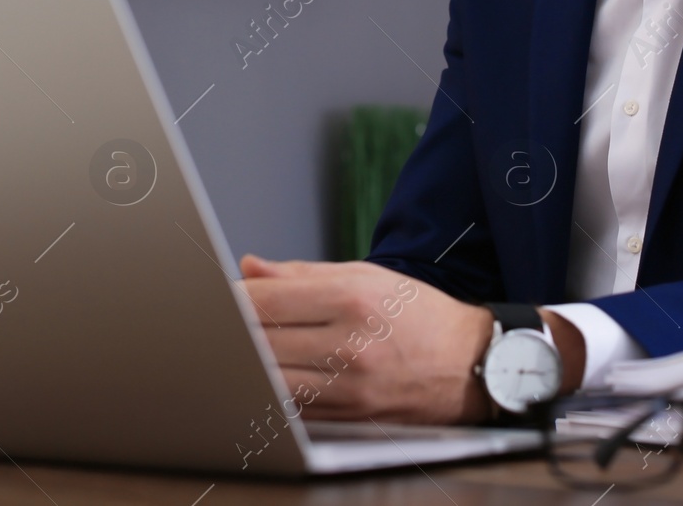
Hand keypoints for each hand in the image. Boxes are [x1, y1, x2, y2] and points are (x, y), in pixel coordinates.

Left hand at [237, 255, 491, 423]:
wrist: (471, 364)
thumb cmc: (419, 314)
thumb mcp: (367, 276)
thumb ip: (302, 274)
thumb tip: (249, 267)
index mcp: (352, 297)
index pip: (268, 300)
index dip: (232, 298)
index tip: (215, 297)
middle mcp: (350, 342)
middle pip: (262, 340)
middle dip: (232, 331)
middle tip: (211, 323)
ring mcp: (350, 384)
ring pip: (271, 378)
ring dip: (246, 365)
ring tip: (230, 351)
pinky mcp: (351, 415)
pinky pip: (293, 405)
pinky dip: (271, 391)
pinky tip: (261, 378)